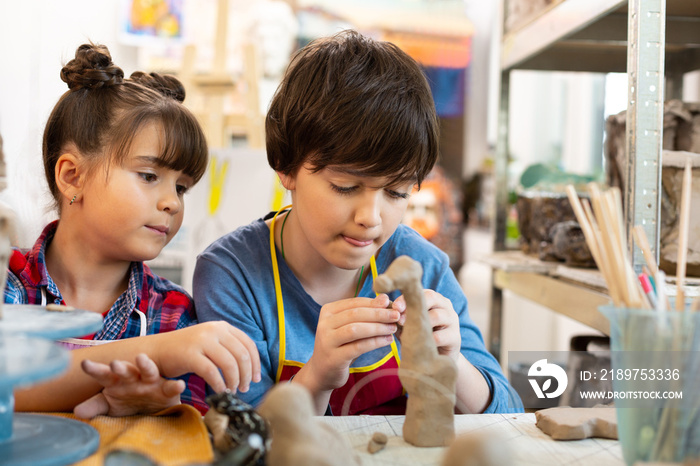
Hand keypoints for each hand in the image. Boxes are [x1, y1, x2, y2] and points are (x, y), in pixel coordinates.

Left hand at [74, 353, 183, 417]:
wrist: (154, 409)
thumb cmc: (128, 402)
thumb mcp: (110, 406)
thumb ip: (95, 406)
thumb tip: (77, 412)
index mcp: (117, 381)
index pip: (103, 375)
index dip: (94, 370)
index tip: (84, 364)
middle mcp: (134, 378)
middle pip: (126, 370)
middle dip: (120, 367)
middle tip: (114, 363)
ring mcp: (151, 382)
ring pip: (149, 371)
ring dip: (145, 365)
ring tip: (142, 359)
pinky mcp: (167, 391)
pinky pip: (172, 387)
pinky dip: (176, 386)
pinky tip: (180, 384)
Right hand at [147, 321, 261, 393]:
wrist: (157, 351)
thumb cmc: (187, 351)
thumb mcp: (211, 343)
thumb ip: (228, 348)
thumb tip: (251, 367)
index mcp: (222, 326)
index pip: (248, 345)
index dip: (255, 364)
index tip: (257, 379)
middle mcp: (214, 330)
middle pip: (241, 355)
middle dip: (246, 375)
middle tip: (244, 388)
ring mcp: (202, 340)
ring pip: (229, 364)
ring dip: (234, 381)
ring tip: (232, 390)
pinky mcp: (190, 354)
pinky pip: (212, 372)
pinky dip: (219, 384)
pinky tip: (220, 391)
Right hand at [304, 294, 398, 391]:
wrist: (322, 372)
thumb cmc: (340, 345)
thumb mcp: (348, 326)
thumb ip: (364, 313)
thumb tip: (384, 298)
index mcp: (328, 311)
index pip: (354, 302)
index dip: (373, 302)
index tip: (390, 303)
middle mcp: (324, 324)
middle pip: (355, 314)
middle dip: (378, 314)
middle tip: (396, 315)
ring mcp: (327, 341)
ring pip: (355, 329)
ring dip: (377, 328)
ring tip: (393, 328)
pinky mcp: (334, 358)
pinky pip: (358, 347)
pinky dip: (375, 342)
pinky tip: (387, 341)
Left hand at [392, 290, 460, 360]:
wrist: (438, 358)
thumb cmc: (421, 337)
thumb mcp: (410, 325)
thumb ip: (401, 317)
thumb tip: (389, 311)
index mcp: (434, 299)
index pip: (421, 292)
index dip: (407, 298)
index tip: (395, 307)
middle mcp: (445, 306)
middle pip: (432, 298)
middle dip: (414, 307)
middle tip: (400, 319)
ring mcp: (453, 321)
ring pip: (437, 316)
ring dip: (420, 323)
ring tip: (407, 332)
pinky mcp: (456, 337)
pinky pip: (440, 336)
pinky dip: (427, 340)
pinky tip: (419, 345)